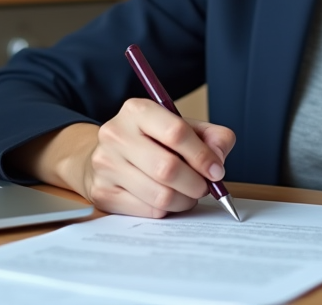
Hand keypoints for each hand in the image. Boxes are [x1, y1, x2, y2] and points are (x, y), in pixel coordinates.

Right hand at [79, 98, 235, 217]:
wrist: (109, 155)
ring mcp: (106, 165)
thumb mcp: (181, 127)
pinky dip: (166, 210)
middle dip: (195, 184)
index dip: (202, 156)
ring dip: (184, 200)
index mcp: (137, 110)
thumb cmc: (151, 141)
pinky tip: (167, 199)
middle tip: (204, 187)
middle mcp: (116, 134)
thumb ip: (211, 136)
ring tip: (187, 194)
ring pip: (160, 195)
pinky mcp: (103, 193)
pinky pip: (148, 211)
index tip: (216, 171)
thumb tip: (218, 158)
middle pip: (167, 168)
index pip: (176, 133)